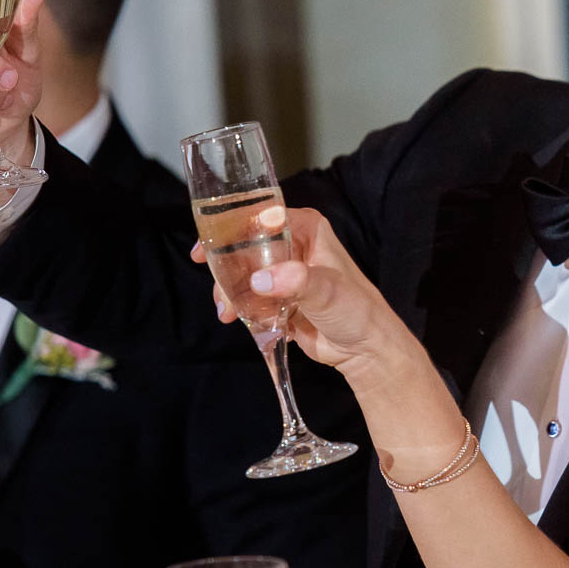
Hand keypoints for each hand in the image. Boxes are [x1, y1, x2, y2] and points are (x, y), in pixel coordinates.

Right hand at [193, 206, 413, 376]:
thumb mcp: (327, 290)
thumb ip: (296, 281)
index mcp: (306, 229)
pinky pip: (248, 296)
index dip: (228, 230)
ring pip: (242, 273)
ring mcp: (284, 272)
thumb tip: (260, 280)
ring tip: (228, 314)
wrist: (364, 349)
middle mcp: (292, 245)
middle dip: (225, 270)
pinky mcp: (278, 297)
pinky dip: (239, 307)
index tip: (204, 250)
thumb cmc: (355, 311)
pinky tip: (237, 320)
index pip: (259, 218)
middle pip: (244, 246)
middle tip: (220, 293)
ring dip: (229, 292)